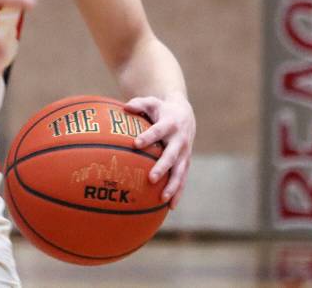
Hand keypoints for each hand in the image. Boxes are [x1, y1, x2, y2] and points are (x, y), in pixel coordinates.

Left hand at [126, 95, 194, 209]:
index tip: (136, 143)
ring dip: (173, 185)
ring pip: (180, 171)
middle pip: (171, 155)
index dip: (148, 136)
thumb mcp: (151, 102)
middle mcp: (179, 140)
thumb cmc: (161, 110)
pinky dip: (178, 192)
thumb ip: (138, 104)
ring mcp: (184, 153)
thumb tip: (125, 107)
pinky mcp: (186, 163)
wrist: (185, 114)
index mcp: (170, 124)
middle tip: (151, 178)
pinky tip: (170, 207)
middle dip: (162, 167)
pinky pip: (183, 179)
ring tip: (163, 199)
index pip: (158, 130)